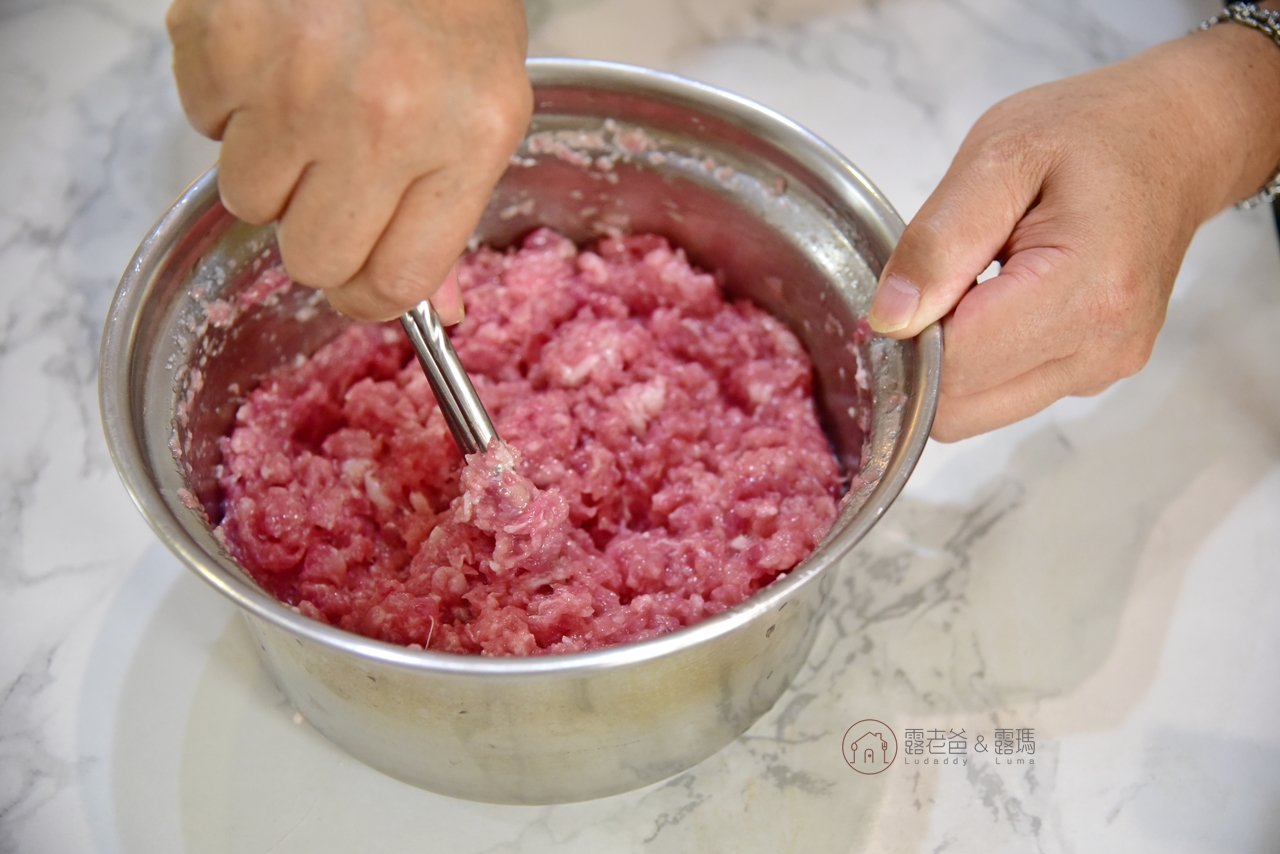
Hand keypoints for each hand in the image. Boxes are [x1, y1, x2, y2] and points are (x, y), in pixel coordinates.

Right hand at [167, 0, 531, 320]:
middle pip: (312, 259)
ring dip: (272, 161)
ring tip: (310, 94)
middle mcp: (380, 118)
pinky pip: (202, 123)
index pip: (395, 283)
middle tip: (336, 175)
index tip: (362, 274)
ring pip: (248, 199)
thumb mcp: (484, 102)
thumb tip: (441, 313)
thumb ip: (452, 211)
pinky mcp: (223, 39)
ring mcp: (295, 79)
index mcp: (463, 136)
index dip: (369, 292)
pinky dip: (230, 100)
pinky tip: (276, 52)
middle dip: (318, 230)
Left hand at [868, 20, 1279, 440]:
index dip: (903, 336)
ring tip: (970, 285)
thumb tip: (889, 321)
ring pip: (975, 413)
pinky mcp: (1094, 376)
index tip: (898, 287)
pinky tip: (992, 303)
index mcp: (1085, 291)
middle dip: (922, 354)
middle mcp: (1102, 348)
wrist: (1175, 139)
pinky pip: (1002, 396)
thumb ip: (939, 241)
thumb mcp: (1000, 156)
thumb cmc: (1093, 134)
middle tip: (932, 282)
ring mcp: (1103, 370)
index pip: (954, 366)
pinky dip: (977, 363)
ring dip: (949, 362)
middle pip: (959, 407)